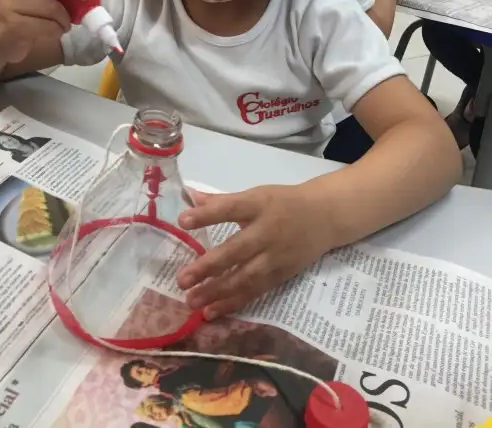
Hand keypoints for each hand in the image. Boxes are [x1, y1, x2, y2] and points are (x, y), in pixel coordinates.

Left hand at [176, 186, 333, 318]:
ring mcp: (275, 256)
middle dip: (209, 266)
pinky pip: (255, 291)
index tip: (182, 220)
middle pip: (237, 250)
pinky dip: (234, 302)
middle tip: (182, 279)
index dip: (208, 215)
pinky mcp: (281, 275)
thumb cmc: (283, 202)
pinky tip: (212, 311)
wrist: (324, 216)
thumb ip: (222, 200)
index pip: (231, 209)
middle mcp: (268, 231)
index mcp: (259, 205)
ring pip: (246, 277)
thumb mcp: (255, 194)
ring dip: (217, 291)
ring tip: (192, 301)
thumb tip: (189, 197)